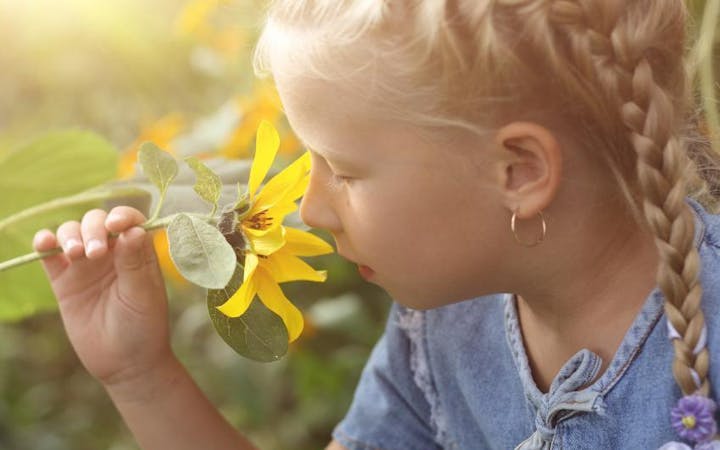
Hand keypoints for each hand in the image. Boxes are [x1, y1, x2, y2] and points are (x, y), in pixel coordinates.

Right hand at [33, 206, 172, 388]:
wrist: (125, 363)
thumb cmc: (144, 326)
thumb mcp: (143, 294)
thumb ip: (135, 263)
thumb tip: (133, 230)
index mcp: (137, 251)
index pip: (129, 220)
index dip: (121, 216)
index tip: (115, 225)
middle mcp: (112, 252)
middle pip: (96, 222)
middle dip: (92, 228)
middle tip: (94, 252)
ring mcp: (86, 265)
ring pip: (71, 233)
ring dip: (69, 234)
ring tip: (75, 254)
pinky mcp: (64, 281)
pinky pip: (50, 255)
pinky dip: (44, 243)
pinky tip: (44, 243)